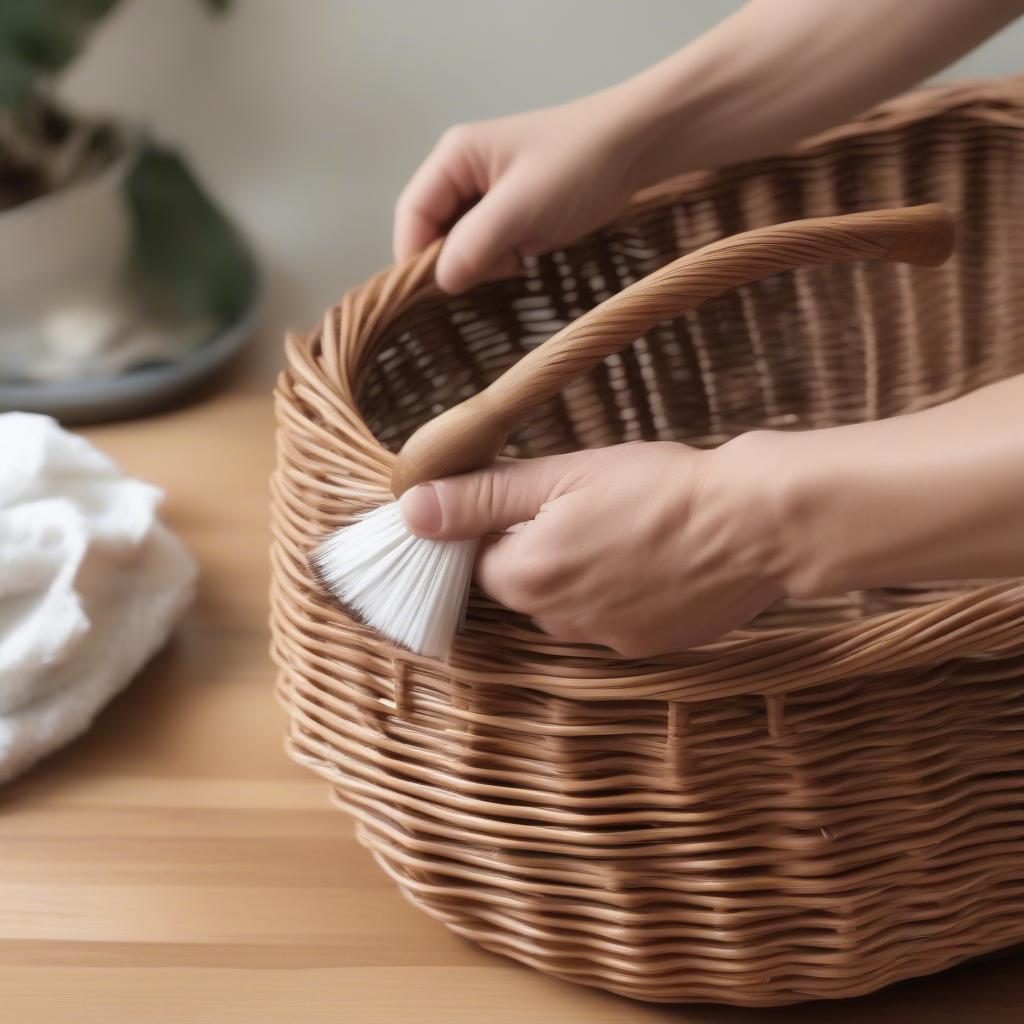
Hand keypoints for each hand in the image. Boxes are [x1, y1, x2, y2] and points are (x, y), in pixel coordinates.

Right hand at [393, 90, 646, 294]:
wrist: (640, 145)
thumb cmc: (580, 166)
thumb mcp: (521, 209)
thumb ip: (474, 246)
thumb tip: (441, 282)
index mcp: (454, 158)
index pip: (412, 214)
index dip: (417, 256)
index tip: (442, 291)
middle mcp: (465, 172)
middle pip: (435, 231)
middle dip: (463, 259)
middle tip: (504, 266)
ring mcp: (491, 191)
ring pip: (466, 243)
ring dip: (489, 261)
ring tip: (526, 253)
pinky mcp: (516, 209)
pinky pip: (494, 244)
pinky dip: (508, 257)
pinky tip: (534, 251)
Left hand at [398, 440, 784, 656]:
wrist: (754, 524)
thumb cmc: (658, 486)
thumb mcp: (560, 474)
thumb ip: (480, 497)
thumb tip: (411, 511)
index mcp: (528, 576)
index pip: (474, 563)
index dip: (492, 527)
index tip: (525, 499)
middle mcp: (559, 622)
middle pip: (521, 586)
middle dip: (537, 549)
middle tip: (583, 504)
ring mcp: (607, 641)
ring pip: (567, 605)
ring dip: (578, 573)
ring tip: (623, 528)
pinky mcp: (649, 647)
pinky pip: (611, 621)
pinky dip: (619, 593)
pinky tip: (651, 558)